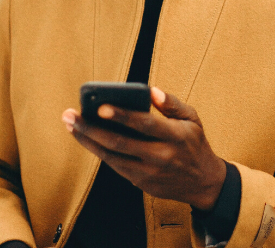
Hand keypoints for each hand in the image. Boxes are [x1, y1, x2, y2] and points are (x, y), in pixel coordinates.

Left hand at [62, 87, 226, 210]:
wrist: (204, 183)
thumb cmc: (194, 144)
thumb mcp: (192, 119)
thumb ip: (171, 103)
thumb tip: (151, 91)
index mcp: (174, 137)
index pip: (145, 124)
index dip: (122, 116)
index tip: (101, 106)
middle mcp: (160, 157)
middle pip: (120, 143)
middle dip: (91, 129)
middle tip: (70, 115)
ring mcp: (149, 173)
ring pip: (112, 157)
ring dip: (88, 141)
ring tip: (71, 124)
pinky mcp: (141, 183)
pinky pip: (115, 165)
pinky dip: (99, 151)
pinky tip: (86, 137)